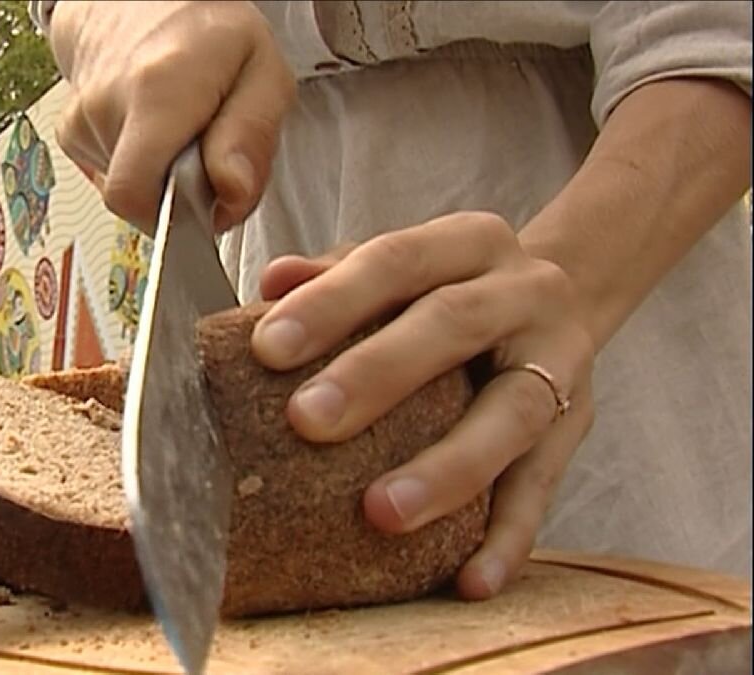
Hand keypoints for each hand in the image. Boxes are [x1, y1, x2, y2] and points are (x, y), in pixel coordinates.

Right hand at [47, 0, 295, 231]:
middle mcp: (106, 106)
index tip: (211, 198)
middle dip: (181, 200)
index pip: (136, 196)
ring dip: (165, 182)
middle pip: (141, 201)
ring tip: (184, 136)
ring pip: (129, 194)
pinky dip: (144, 171)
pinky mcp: (71, 135)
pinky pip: (113, 179)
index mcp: (156, 91)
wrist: (144, 0)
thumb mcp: (263, 72)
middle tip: (208, 158)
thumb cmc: (208, 34)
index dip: (176, 221)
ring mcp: (82, 122)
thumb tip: (231, 192)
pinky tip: (158, 136)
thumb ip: (252, 136)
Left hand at [254, 212, 596, 598]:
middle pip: (451, 326)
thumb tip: (271, 283)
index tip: (267, 349)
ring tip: (382, 514)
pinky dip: (509, 537)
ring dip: (447, 468)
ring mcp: (560, 359)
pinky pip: (545, 487)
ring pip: (511, 414)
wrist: (564, 298)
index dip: (331, 302)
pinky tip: (469, 582)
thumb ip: (336, 273)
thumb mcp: (401, 267)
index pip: (394, 260)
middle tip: (306, 422)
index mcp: (467, 242)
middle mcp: (523, 291)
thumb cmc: (449, 289)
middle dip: (376, 374)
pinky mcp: (577, 427)